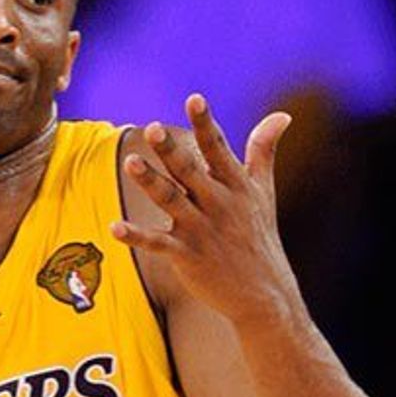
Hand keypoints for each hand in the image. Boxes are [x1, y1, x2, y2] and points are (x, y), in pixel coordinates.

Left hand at [111, 94, 299, 325]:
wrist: (266, 297)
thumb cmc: (260, 238)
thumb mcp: (265, 192)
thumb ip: (263, 151)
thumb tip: (282, 115)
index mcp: (235, 186)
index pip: (217, 149)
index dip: (205, 124)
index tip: (194, 99)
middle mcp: (218, 204)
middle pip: (189, 171)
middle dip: (171, 151)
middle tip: (151, 128)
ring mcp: (201, 231)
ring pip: (171, 201)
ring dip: (150, 182)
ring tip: (130, 162)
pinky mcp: (187, 257)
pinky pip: (157, 244)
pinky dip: (136, 236)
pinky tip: (114, 228)